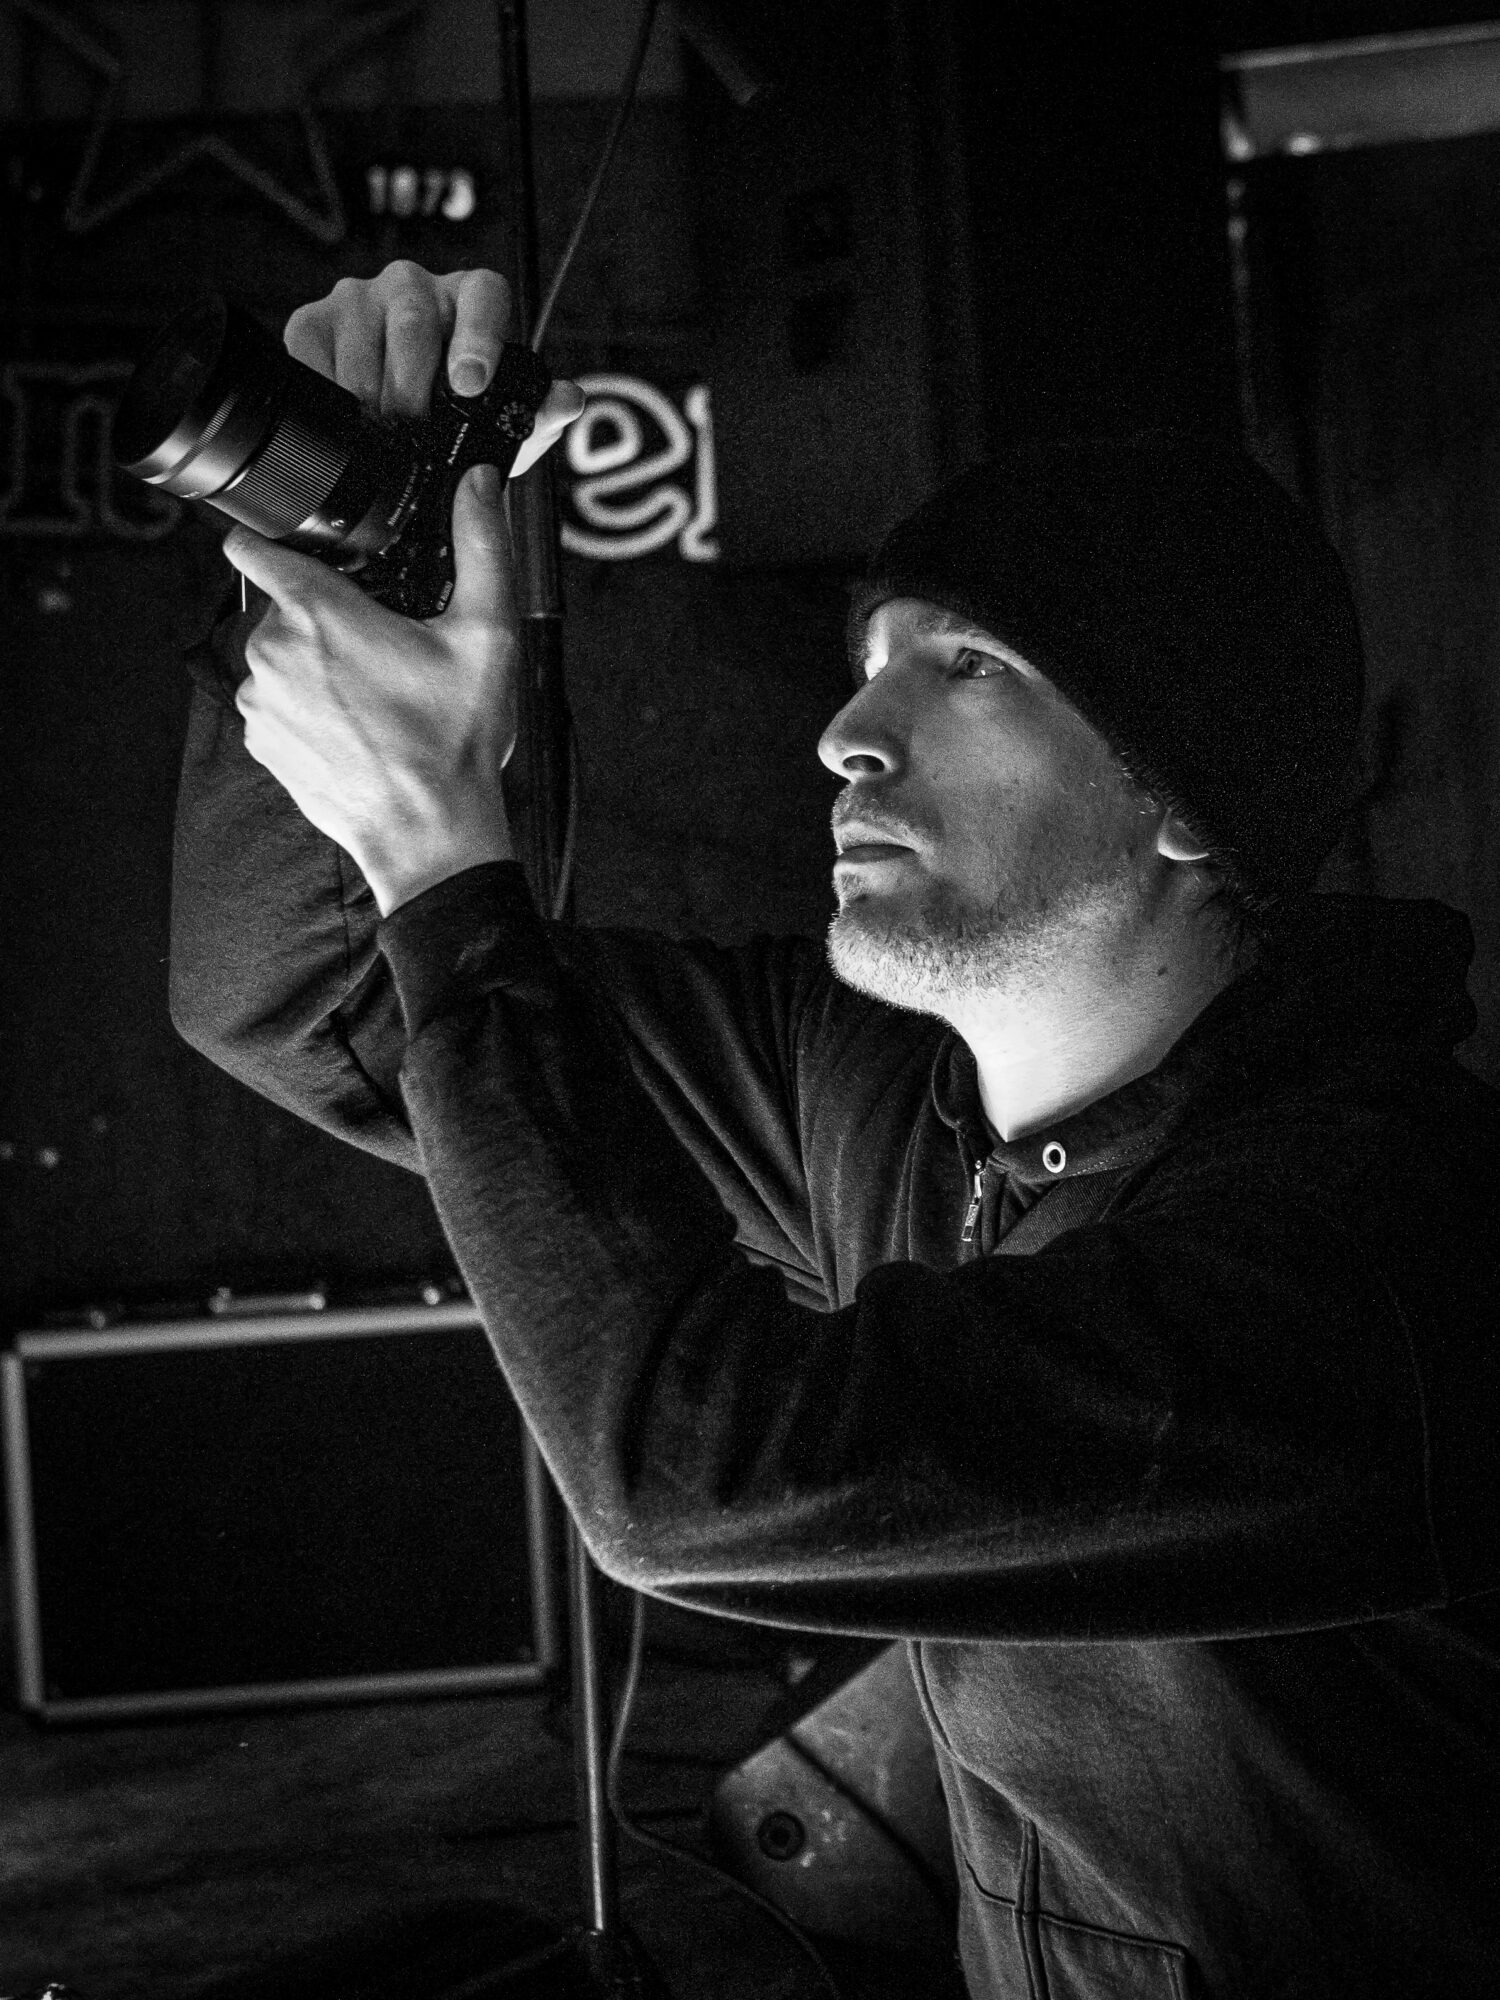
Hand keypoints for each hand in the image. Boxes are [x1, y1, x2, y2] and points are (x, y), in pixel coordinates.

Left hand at [226, 460, 517, 917]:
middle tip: (385, 647)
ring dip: (316, 663)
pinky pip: (278, 703)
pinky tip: (358, 727)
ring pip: (280, 655)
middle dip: (326, 616)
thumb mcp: (486, 636)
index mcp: (316, 613)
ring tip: (377, 695)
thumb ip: (483, 547)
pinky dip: (309, 707)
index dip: (273, 536)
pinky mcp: (262, 744)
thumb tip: (483, 485)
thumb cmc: (453, 744)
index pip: (252, 545)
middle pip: (283, 605)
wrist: (429, 836)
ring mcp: (262, 703)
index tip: (300, 545)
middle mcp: (272, 652)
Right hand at [283, 260, 583, 465]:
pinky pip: (313, 350)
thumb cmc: (457, 415)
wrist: (396, 427)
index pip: (484, 295)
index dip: (478, 336)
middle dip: (412, 385)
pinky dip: (325, 388)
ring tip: (379, 433)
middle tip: (413, 431)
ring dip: (368, 395)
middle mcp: (415, 287)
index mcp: (472, 299)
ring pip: (361, 337)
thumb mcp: (502, 426)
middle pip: (412, 321)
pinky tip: (340, 415)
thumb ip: (537, 414)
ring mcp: (361, 297)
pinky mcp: (314, 319)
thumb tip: (567, 400)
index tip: (470, 384)